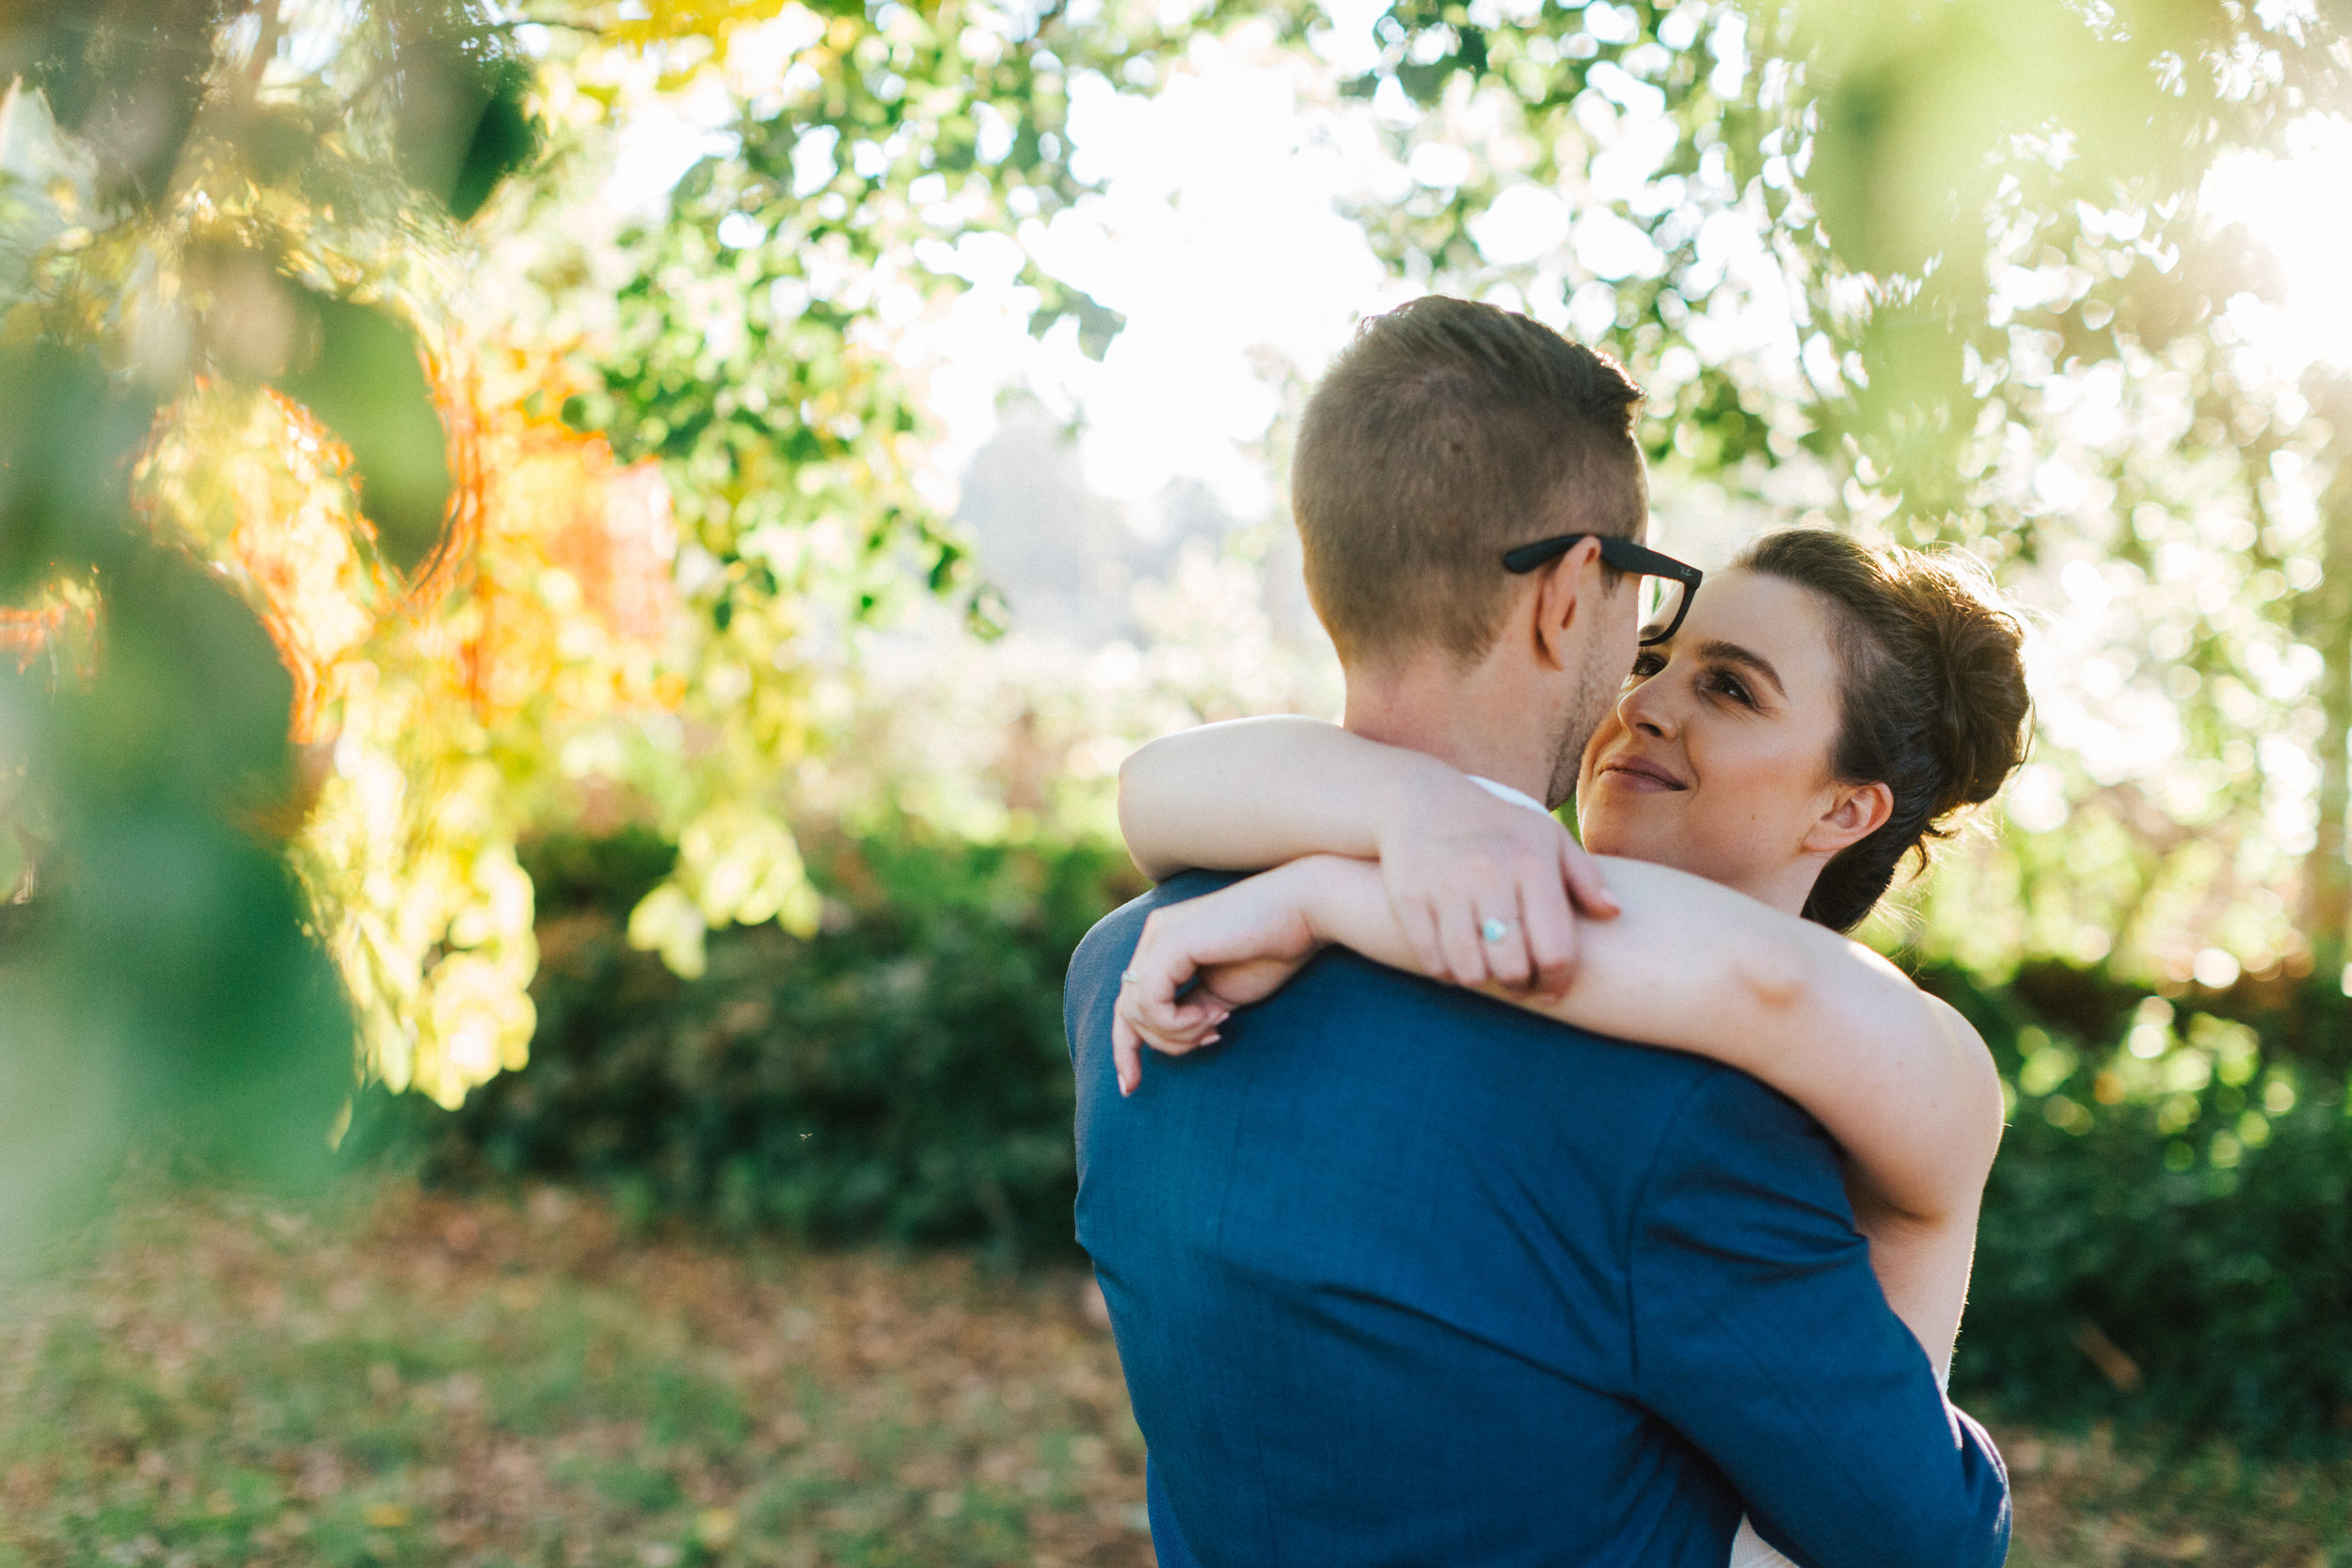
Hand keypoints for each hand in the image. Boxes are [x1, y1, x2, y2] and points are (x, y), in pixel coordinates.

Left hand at [1111, 867, 1325, 1095]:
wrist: (1305, 910)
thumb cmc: (1274, 950)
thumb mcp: (1221, 994)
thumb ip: (1189, 1013)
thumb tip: (1168, 1041)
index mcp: (1164, 945)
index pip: (1128, 1003)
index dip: (1125, 1049)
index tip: (1130, 1088)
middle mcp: (1153, 936)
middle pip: (1127, 1013)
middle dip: (1164, 1044)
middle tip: (1212, 1039)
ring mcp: (1158, 936)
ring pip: (1135, 1013)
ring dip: (1178, 1035)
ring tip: (1218, 1022)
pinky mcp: (1169, 942)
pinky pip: (1150, 1004)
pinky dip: (1178, 1023)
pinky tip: (1214, 1014)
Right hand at [1375, 769, 1616, 996]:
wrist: (1418, 798)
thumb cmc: (1495, 826)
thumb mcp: (1545, 837)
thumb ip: (1584, 875)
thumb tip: (1613, 912)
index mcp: (1532, 861)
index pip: (1556, 949)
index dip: (1558, 982)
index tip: (1553, 990)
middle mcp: (1489, 872)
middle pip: (1513, 967)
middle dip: (1520, 986)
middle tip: (1518, 982)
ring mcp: (1445, 885)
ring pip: (1470, 969)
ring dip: (1481, 980)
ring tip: (1487, 971)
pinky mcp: (1408, 897)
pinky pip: (1432, 960)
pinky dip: (1446, 971)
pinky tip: (1454, 960)